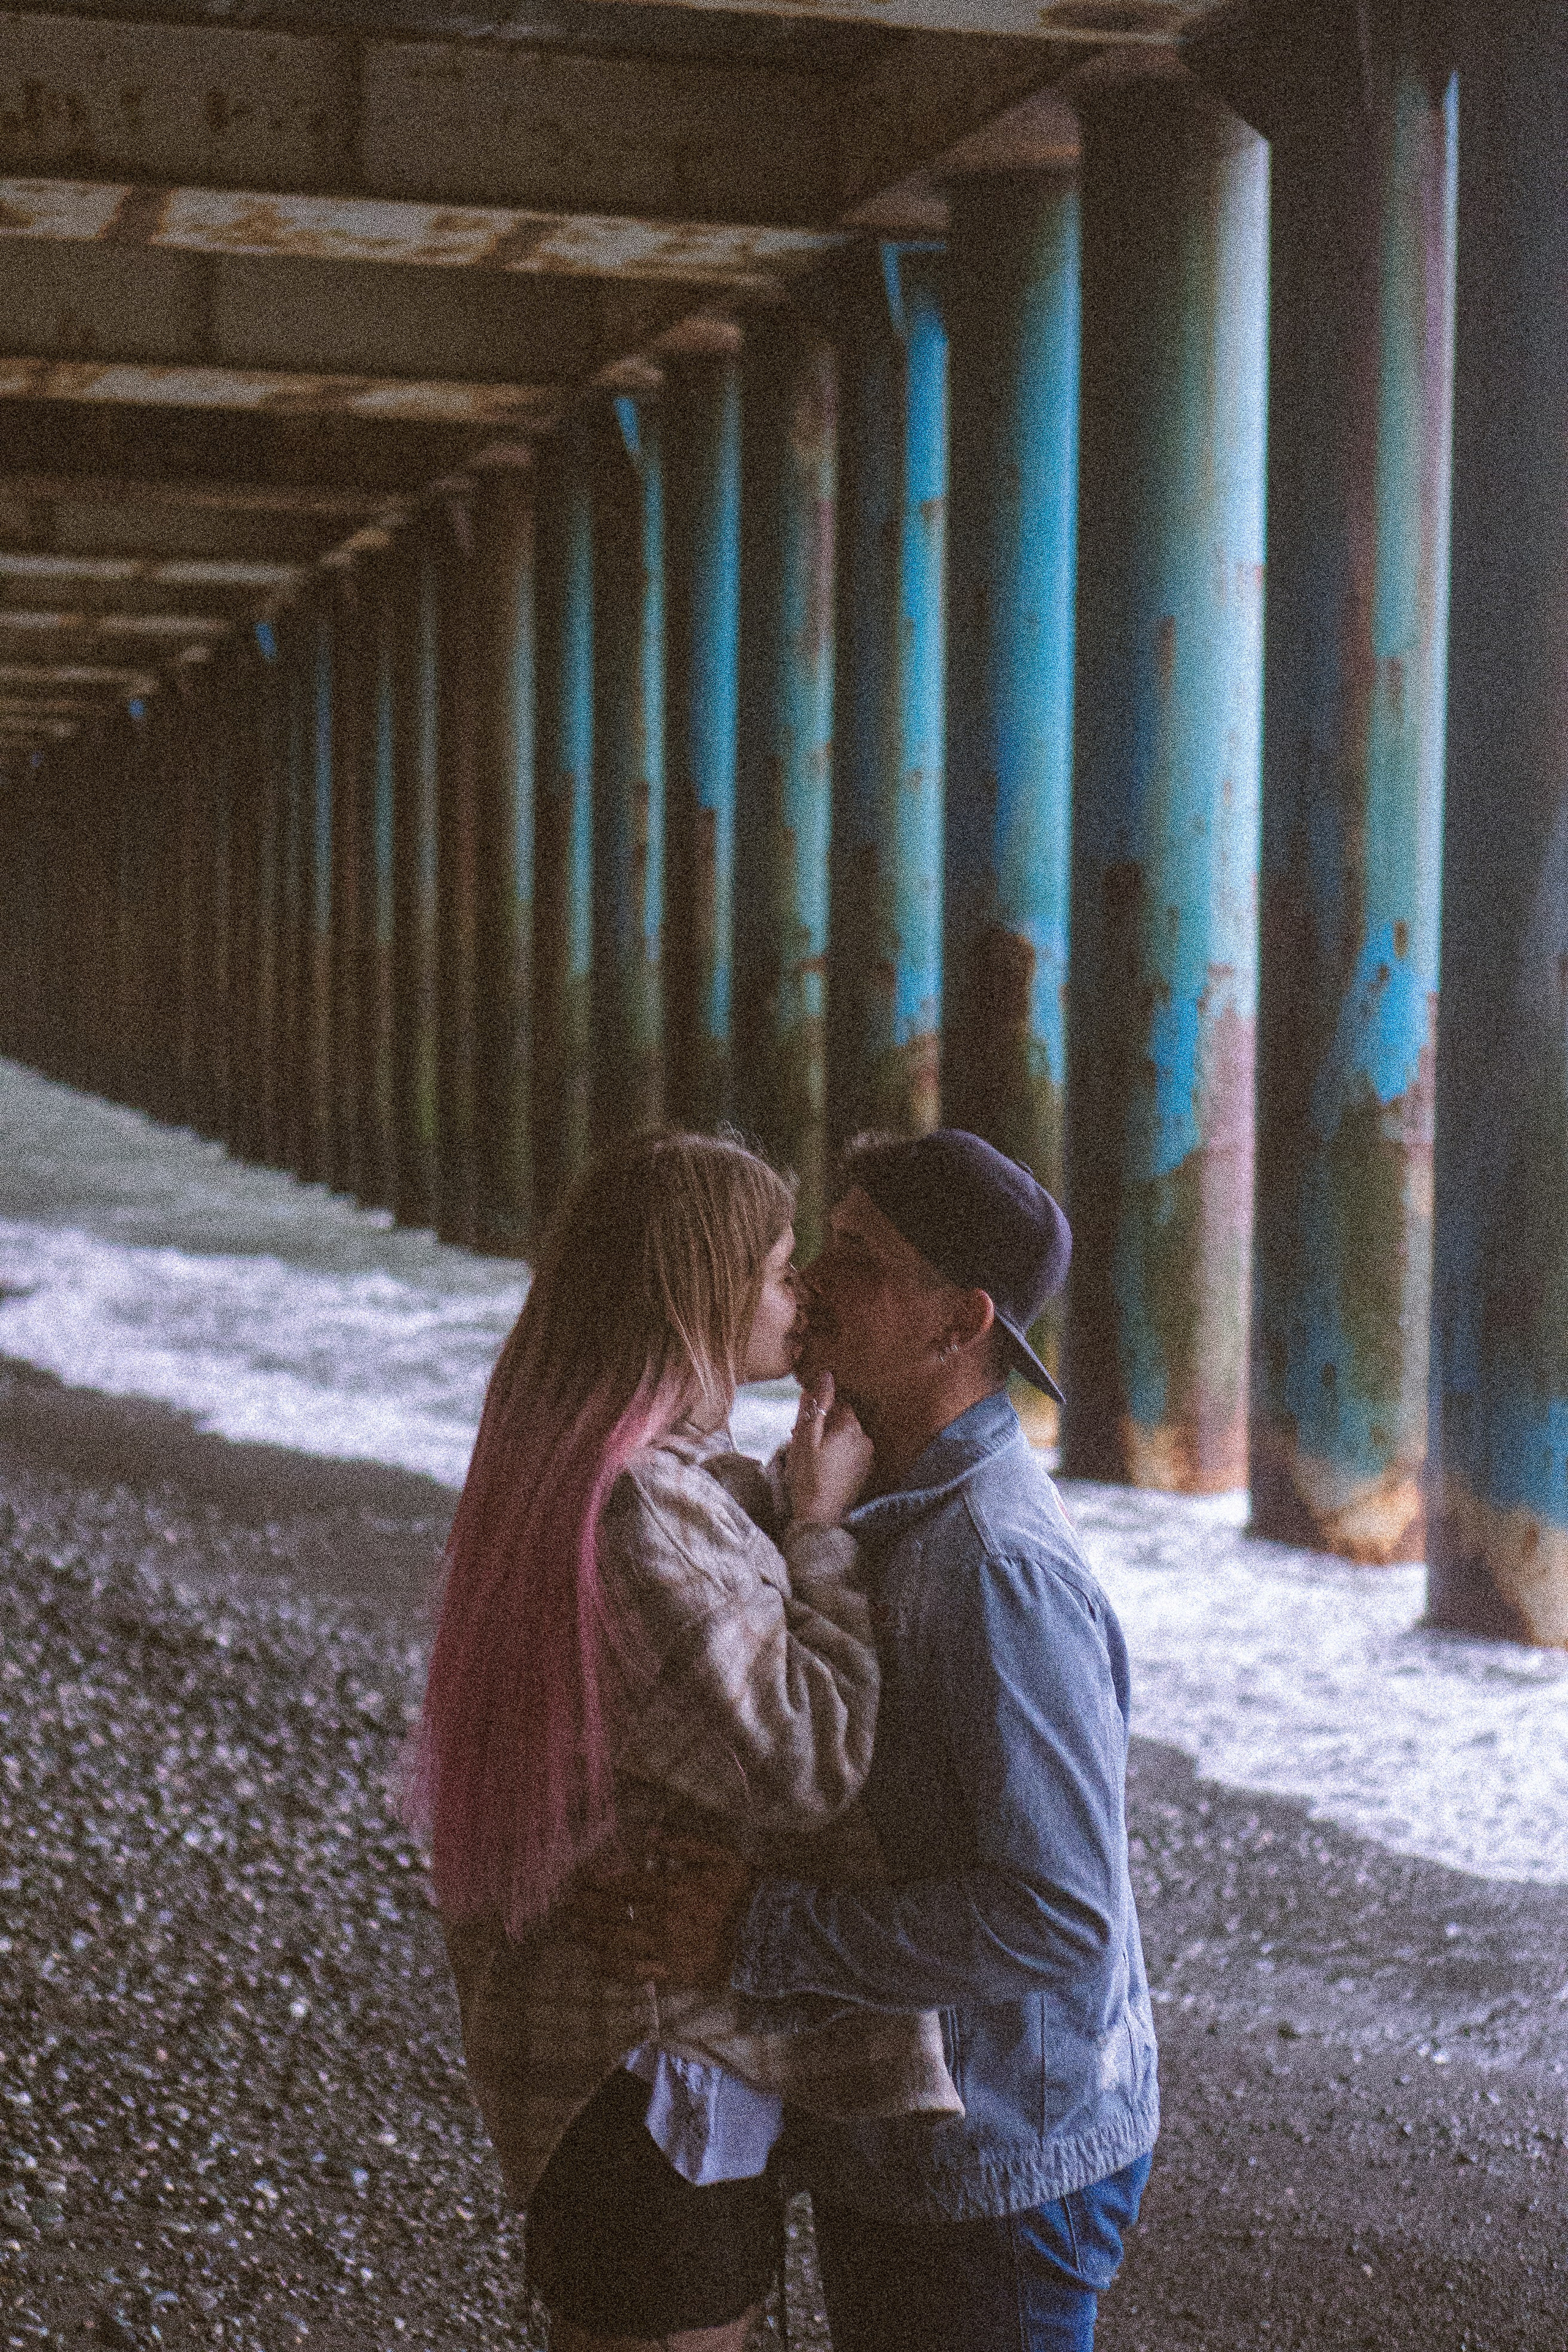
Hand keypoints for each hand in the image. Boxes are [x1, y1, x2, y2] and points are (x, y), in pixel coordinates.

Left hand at [558, 1836, 752, 1987]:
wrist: (770, 1936)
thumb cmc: (745, 1892)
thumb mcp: (720, 1857)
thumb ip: (684, 1845)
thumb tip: (650, 1834)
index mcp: (674, 1889)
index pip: (625, 1886)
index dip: (599, 1883)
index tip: (579, 1881)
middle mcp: (663, 1920)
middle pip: (615, 1915)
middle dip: (586, 1909)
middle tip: (564, 1907)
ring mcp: (666, 1950)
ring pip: (619, 1943)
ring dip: (592, 1937)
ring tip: (573, 1932)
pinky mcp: (674, 1974)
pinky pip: (637, 1974)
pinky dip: (615, 1968)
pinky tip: (599, 1963)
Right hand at [786, 1371, 873, 1525]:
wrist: (818, 1516)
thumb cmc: (807, 1475)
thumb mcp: (805, 1437)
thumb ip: (817, 1405)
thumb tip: (826, 1376)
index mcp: (850, 1427)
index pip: (837, 1403)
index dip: (819, 1411)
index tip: (803, 1426)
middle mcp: (865, 1438)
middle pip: (843, 1420)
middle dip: (825, 1426)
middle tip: (803, 1442)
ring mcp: (868, 1456)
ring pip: (846, 1437)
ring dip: (831, 1440)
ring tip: (812, 1457)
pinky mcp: (865, 1471)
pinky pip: (851, 1453)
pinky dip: (839, 1455)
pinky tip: (824, 1467)